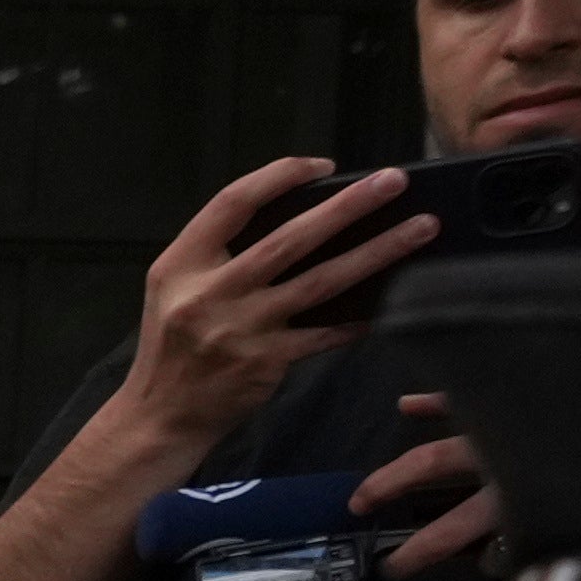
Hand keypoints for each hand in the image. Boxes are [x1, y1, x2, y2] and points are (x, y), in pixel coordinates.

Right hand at [123, 153, 432, 441]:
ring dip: (376, 252)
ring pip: (320, 281)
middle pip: (289, 238)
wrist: (159, 415)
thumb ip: (219, 254)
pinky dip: (358, 317)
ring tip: (420, 229)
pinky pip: (325, 333)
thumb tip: (298, 216)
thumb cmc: (173, 345)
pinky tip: (390, 301)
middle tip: (394, 182)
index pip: (233, 202)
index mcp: (181, 264)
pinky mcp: (266, 361)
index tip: (323, 165)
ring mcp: (241, 329)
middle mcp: (209, 293)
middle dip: (348, 206)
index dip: (279, 176)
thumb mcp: (173, 289)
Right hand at [349, 392, 507, 580]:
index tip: (389, 570)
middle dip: (389, 489)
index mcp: (511, 495)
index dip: (415, 554)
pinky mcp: (518, 403)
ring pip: (444, 436)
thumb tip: (490, 561)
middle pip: (432, 469)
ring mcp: (506, 425)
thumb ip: (522, 549)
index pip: (448, 532)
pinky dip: (436, 402)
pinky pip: (470, 401)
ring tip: (373, 477)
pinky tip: (405, 404)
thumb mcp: (562, 535)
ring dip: (407, 455)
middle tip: (357, 508)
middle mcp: (500, 457)